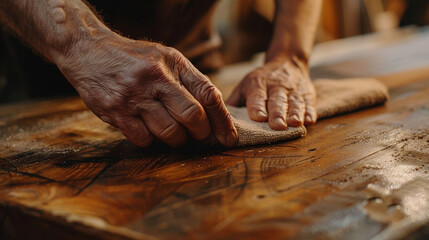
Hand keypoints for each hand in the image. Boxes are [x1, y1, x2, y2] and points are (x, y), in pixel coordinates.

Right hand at [56, 34, 237, 147]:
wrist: (89, 51)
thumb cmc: (135, 58)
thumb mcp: (166, 58)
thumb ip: (189, 81)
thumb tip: (214, 113)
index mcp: (173, 63)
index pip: (208, 94)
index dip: (222, 120)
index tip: (228, 137)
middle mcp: (155, 79)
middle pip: (192, 117)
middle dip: (201, 133)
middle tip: (199, 135)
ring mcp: (134, 96)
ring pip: (170, 133)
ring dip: (178, 140)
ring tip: (174, 133)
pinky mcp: (115, 112)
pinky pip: (144, 139)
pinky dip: (151, 140)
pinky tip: (148, 129)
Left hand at [226, 57, 316, 129]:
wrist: (287, 62)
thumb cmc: (260, 81)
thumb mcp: (244, 86)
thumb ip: (234, 102)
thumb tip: (218, 119)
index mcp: (257, 84)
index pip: (257, 97)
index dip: (258, 107)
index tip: (258, 118)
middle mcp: (276, 86)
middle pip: (277, 101)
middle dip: (277, 114)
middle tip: (277, 126)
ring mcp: (293, 90)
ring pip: (294, 103)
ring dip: (295, 114)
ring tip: (295, 124)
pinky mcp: (307, 94)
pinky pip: (309, 103)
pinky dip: (309, 112)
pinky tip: (308, 121)